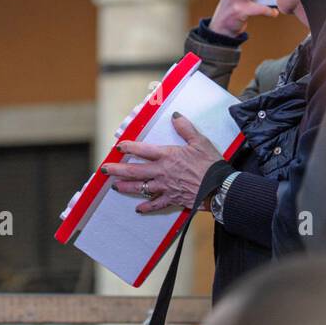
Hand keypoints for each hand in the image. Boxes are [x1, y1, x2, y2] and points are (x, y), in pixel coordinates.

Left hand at [101, 113, 222, 213]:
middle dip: (117, 170)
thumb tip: (175, 116)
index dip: (129, 147)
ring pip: (141, 187)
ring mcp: (165, 187)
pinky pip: (156, 204)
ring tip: (115, 186)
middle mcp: (162, 172)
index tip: (119, 146)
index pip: (143, 150)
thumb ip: (186, 128)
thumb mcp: (200, 141)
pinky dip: (146, 207)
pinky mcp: (173, 199)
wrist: (221, 187)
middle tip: (104, 170)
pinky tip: (138, 209)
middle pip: (135, 171)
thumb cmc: (211, 164)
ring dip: (126, 187)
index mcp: (168, 156)